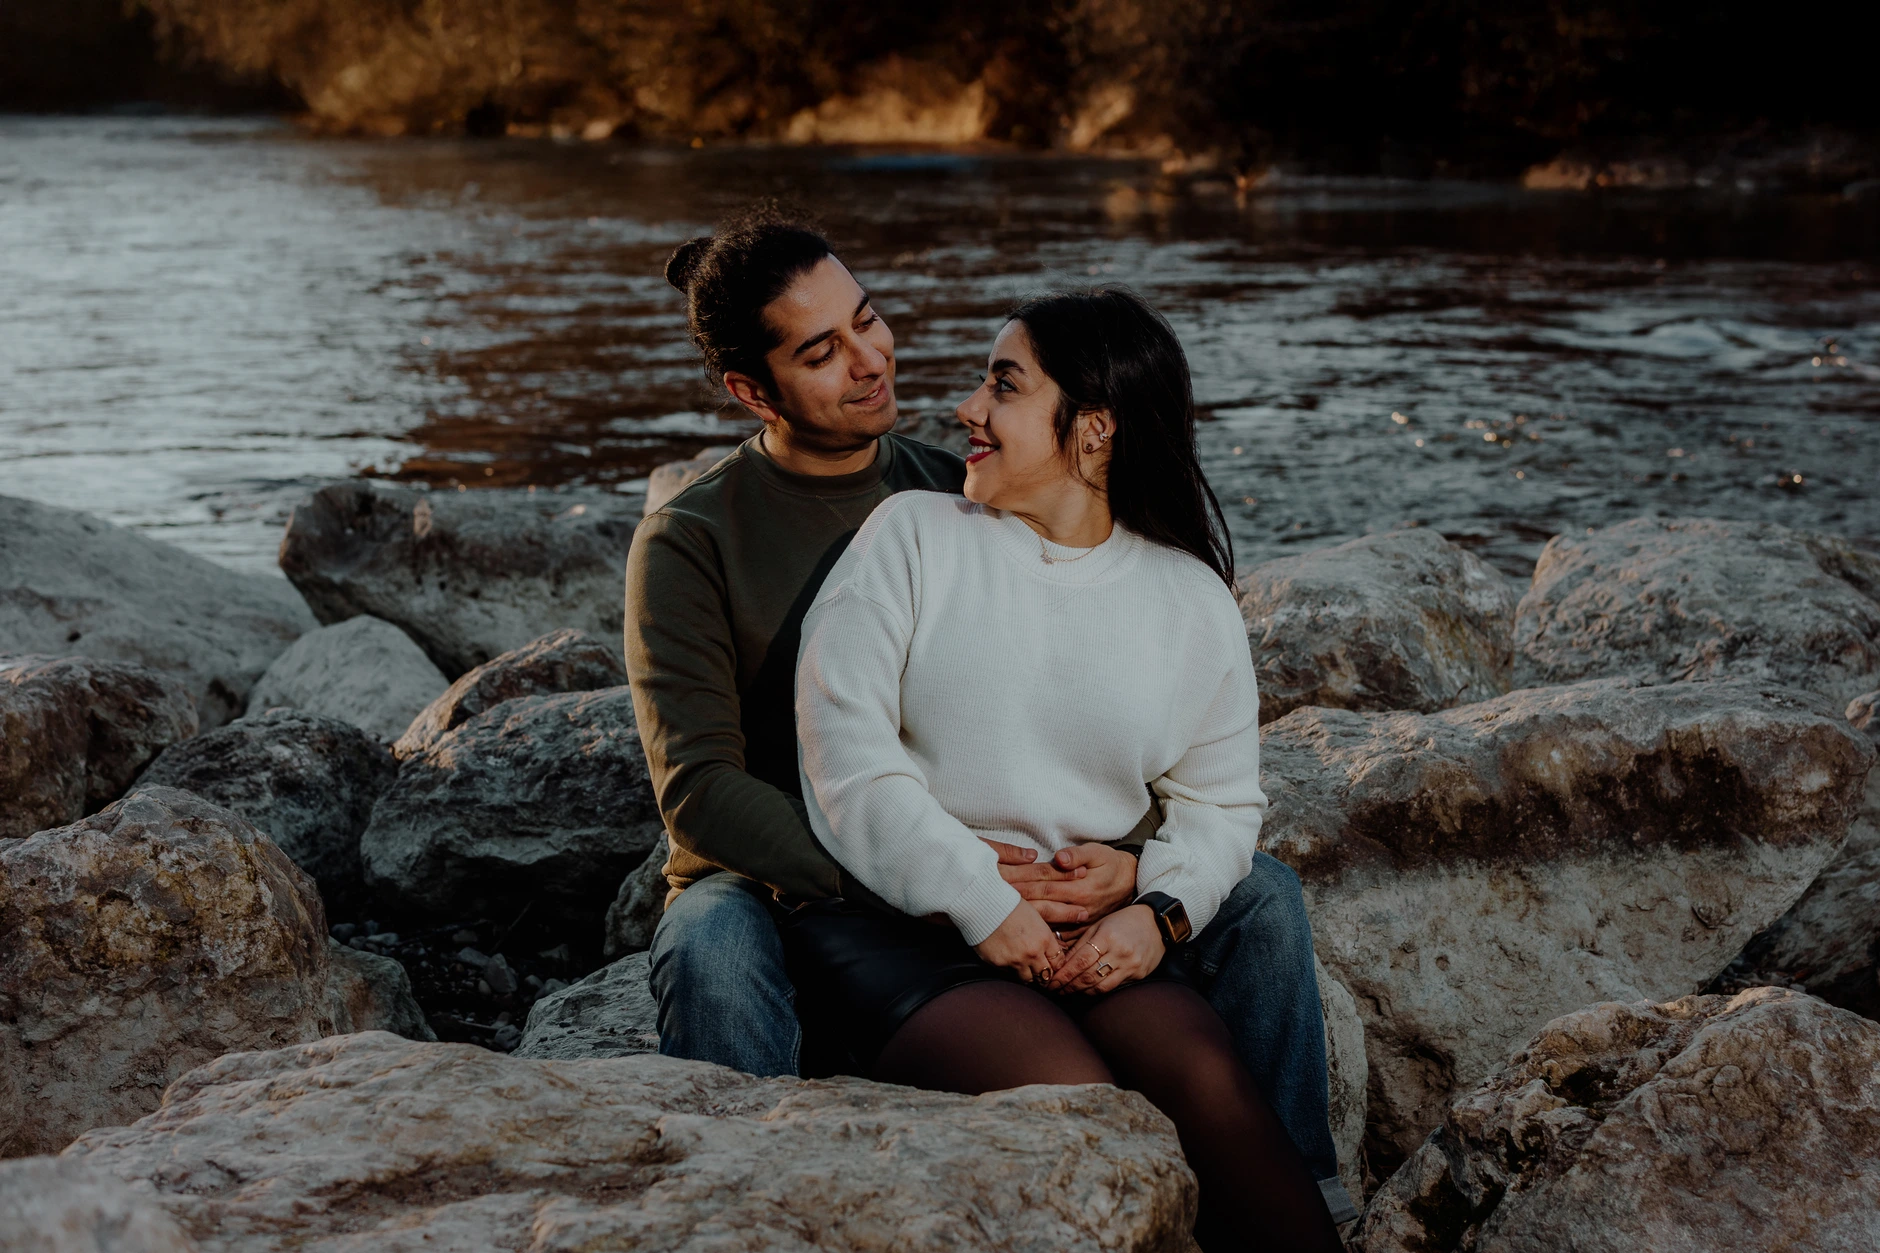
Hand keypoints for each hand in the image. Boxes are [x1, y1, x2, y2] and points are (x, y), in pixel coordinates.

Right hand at [973, 900, 1066, 984]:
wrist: (984, 906)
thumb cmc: (1010, 906)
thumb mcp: (1036, 917)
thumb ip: (1045, 937)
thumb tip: (1055, 950)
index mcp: (1044, 939)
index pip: (1058, 963)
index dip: (1054, 964)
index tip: (1050, 963)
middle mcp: (1033, 953)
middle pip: (1045, 976)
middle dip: (1043, 975)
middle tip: (1039, 971)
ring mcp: (1016, 961)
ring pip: (1028, 980)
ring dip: (1028, 975)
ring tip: (1023, 967)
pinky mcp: (1000, 964)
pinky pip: (1010, 975)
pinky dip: (1011, 971)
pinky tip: (1009, 961)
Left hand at [983, 839, 1137, 929]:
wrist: (1131, 881)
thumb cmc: (1110, 863)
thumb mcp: (1098, 852)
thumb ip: (1078, 855)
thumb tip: (1059, 858)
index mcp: (1080, 886)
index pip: (1043, 885)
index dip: (1021, 884)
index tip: (1000, 884)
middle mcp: (1079, 906)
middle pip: (1042, 905)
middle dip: (1017, 904)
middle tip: (991, 902)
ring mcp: (1080, 919)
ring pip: (1048, 922)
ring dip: (1026, 921)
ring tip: (1003, 920)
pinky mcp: (1082, 928)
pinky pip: (1061, 936)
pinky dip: (1044, 936)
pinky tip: (1026, 937)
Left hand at [1046, 904, 1163, 993]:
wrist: (1157, 923)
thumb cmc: (1124, 921)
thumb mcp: (1101, 925)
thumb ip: (1082, 943)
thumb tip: (1062, 961)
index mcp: (1107, 937)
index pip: (1080, 960)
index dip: (1064, 974)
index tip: (1051, 981)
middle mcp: (1120, 953)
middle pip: (1088, 976)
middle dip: (1068, 985)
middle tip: (1054, 989)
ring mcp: (1130, 965)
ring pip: (1100, 986)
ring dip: (1081, 991)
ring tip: (1067, 991)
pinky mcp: (1138, 974)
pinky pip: (1113, 987)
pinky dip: (1097, 990)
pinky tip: (1087, 989)